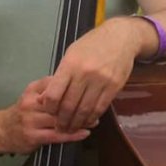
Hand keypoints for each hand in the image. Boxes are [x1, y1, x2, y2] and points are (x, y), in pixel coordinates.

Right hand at [0, 79, 91, 155]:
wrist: (1, 130)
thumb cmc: (23, 112)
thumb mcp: (33, 95)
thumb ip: (50, 89)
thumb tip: (77, 82)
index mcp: (33, 90)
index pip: (56, 84)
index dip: (75, 87)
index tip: (91, 88)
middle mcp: (31, 103)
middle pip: (60, 102)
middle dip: (80, 105)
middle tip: (96, 106)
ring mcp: (31, 120)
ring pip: (59, 119)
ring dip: (79, 121)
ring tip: (94, 121)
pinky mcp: (33, 136)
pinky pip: (56, 135)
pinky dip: (72, 135)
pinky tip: (84, 133)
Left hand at [35, 19, 142, 134]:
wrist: (120, 37)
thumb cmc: (91, 45)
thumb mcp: (71, 54)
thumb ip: (59, 76)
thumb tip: (45, 98)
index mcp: (70, 65)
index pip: (54, 94)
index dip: (49, 108)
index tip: (49, 112)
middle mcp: (85, 74)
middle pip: (69, 106)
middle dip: (62, 121)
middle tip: (59, 128)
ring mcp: (101, 81)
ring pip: (85, 110)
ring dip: (76, 123)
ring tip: (71, 128)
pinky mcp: (114, 87)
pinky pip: (100, 108)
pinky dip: (91, 118)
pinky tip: (86, 121)